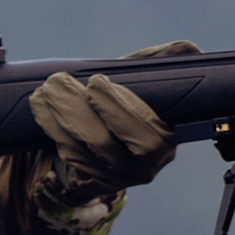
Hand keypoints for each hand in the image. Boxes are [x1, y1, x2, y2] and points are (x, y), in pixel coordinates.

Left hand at [29, 40, 199, 200]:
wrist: (97, 131)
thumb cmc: (123, 99)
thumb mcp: (143, 79)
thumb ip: (161, 62)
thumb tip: (191, 49)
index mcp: (167, 140)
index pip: (149, 137)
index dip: (120, 110)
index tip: (95, 81)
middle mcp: (146, 167)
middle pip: (106, 146)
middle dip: (77, 110)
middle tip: (56, 82)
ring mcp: (118, 180)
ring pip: (82, 153)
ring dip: (57, 119)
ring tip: (43, 93)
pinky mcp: (93, 185)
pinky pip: (70, 162)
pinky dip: (54, 135)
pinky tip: (43, 114)